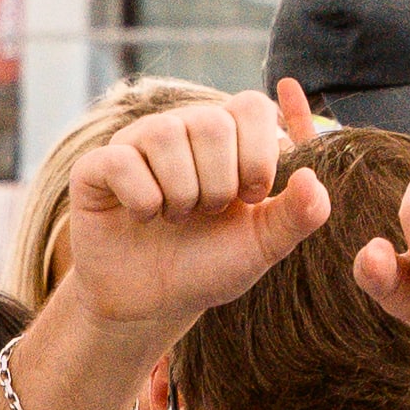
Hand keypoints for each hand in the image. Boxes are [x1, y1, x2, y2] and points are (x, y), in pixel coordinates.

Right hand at [59, 85, 335, 341]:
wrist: (153, 303)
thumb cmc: (209, 265)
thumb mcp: (263, 246)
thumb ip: (299, 215)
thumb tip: (313, 179)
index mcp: (227, 137)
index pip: (251, 106)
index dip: (258, 155)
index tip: (252, 196)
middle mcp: (181, 129)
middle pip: (211, 121)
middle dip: (218, 184)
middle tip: (206, 212)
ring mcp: (136, 144)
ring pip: (164, 135)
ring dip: (179, 193)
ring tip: (175, 216)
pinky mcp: (97, 167)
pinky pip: (121, 160)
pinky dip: (141, 199)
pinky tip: (141, 217)